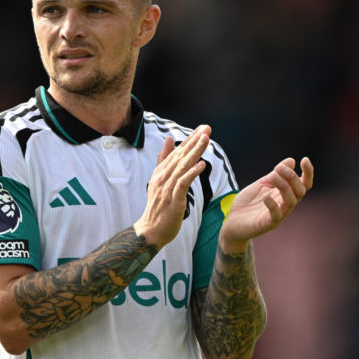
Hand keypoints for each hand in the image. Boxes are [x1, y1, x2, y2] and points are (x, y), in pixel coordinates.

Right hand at [134, 125, 210, 247]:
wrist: (151, 230)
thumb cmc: (158, 207)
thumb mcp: (159, 180)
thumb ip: (164, 159)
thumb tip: (169, 139)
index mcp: (161, 171)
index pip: (177, 151)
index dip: (190, 139)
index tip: (202, 128)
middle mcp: (163, 177)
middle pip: (180, 155)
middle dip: (194, 140)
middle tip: (207, 128)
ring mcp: (167, 188)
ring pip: (182, 166)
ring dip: (195, 152)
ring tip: (205, 139)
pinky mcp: (173, 200)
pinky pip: (183, 183)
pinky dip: (191, 173)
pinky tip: (201, 165)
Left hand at [220, 156, 313, 252]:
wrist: (232, 220)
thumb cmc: (249, 202)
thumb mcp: (262, 184)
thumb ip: (276, 174)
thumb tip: (291, 160)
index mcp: (286, 194)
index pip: (304, 184)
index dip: (308, 173)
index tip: (304, 159)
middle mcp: (285, 204)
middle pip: (300, 191)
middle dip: (292, 177)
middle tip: (279, 168)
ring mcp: (278, 215)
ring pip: (291, 201)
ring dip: (284, 187)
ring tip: (273, 176)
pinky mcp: (268, 224)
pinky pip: (276, 216)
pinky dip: (273, 205)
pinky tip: (266, 197)